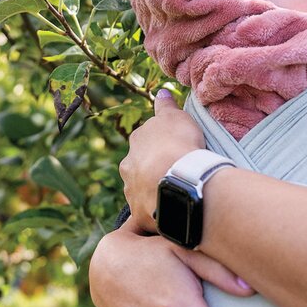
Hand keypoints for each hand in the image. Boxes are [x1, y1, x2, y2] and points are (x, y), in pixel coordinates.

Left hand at [121, 89, 205, 228]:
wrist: (176, 180)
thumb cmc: (178, 144)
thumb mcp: (176, 117)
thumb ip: (166, 106)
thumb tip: (160, 92)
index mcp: (136, 142)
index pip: (144, 141)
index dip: (158, 145)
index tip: (173, 149)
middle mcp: (128, 166)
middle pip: (139, 167)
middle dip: (151, 170)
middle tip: (174, 173)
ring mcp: (132, 192)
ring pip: (142, 190)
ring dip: (154, 191)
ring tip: (176, 194)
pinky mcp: (139, 214)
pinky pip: (149, 213)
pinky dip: (158, 211)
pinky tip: (173, 211)